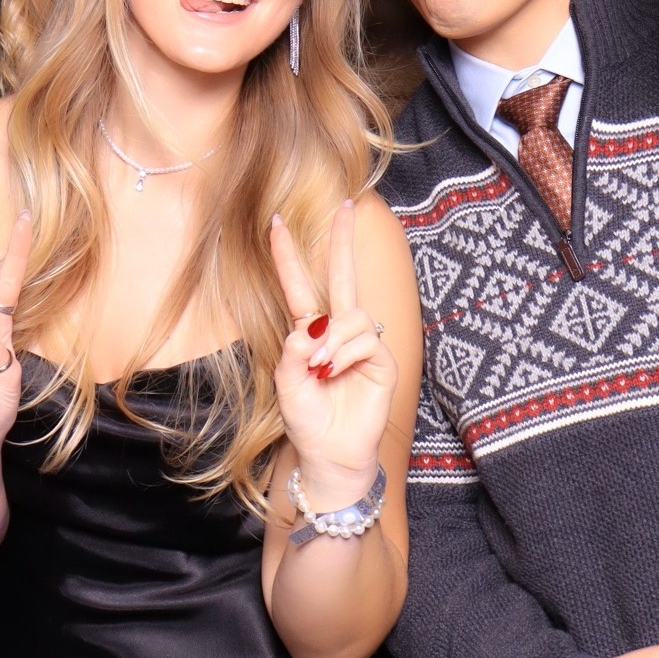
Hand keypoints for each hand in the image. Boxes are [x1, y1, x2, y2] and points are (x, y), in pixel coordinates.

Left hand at [270, 202, 396, 502]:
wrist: (331, 454)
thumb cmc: (306, 420)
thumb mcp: (287, 385)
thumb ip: (294, 353)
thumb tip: (313, 325)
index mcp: (308, 332)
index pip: (298, 285)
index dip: (288, 255)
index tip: (276, 221)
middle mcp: (336, 331)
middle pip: (341, 275)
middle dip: (342, 239)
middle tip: (346, 203)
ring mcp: (361, 343)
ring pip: (351, 315)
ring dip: (331, 341)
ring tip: (321, 370)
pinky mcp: (381, 359)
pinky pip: (364, 340)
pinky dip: (344, 355)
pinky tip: (336, 374)